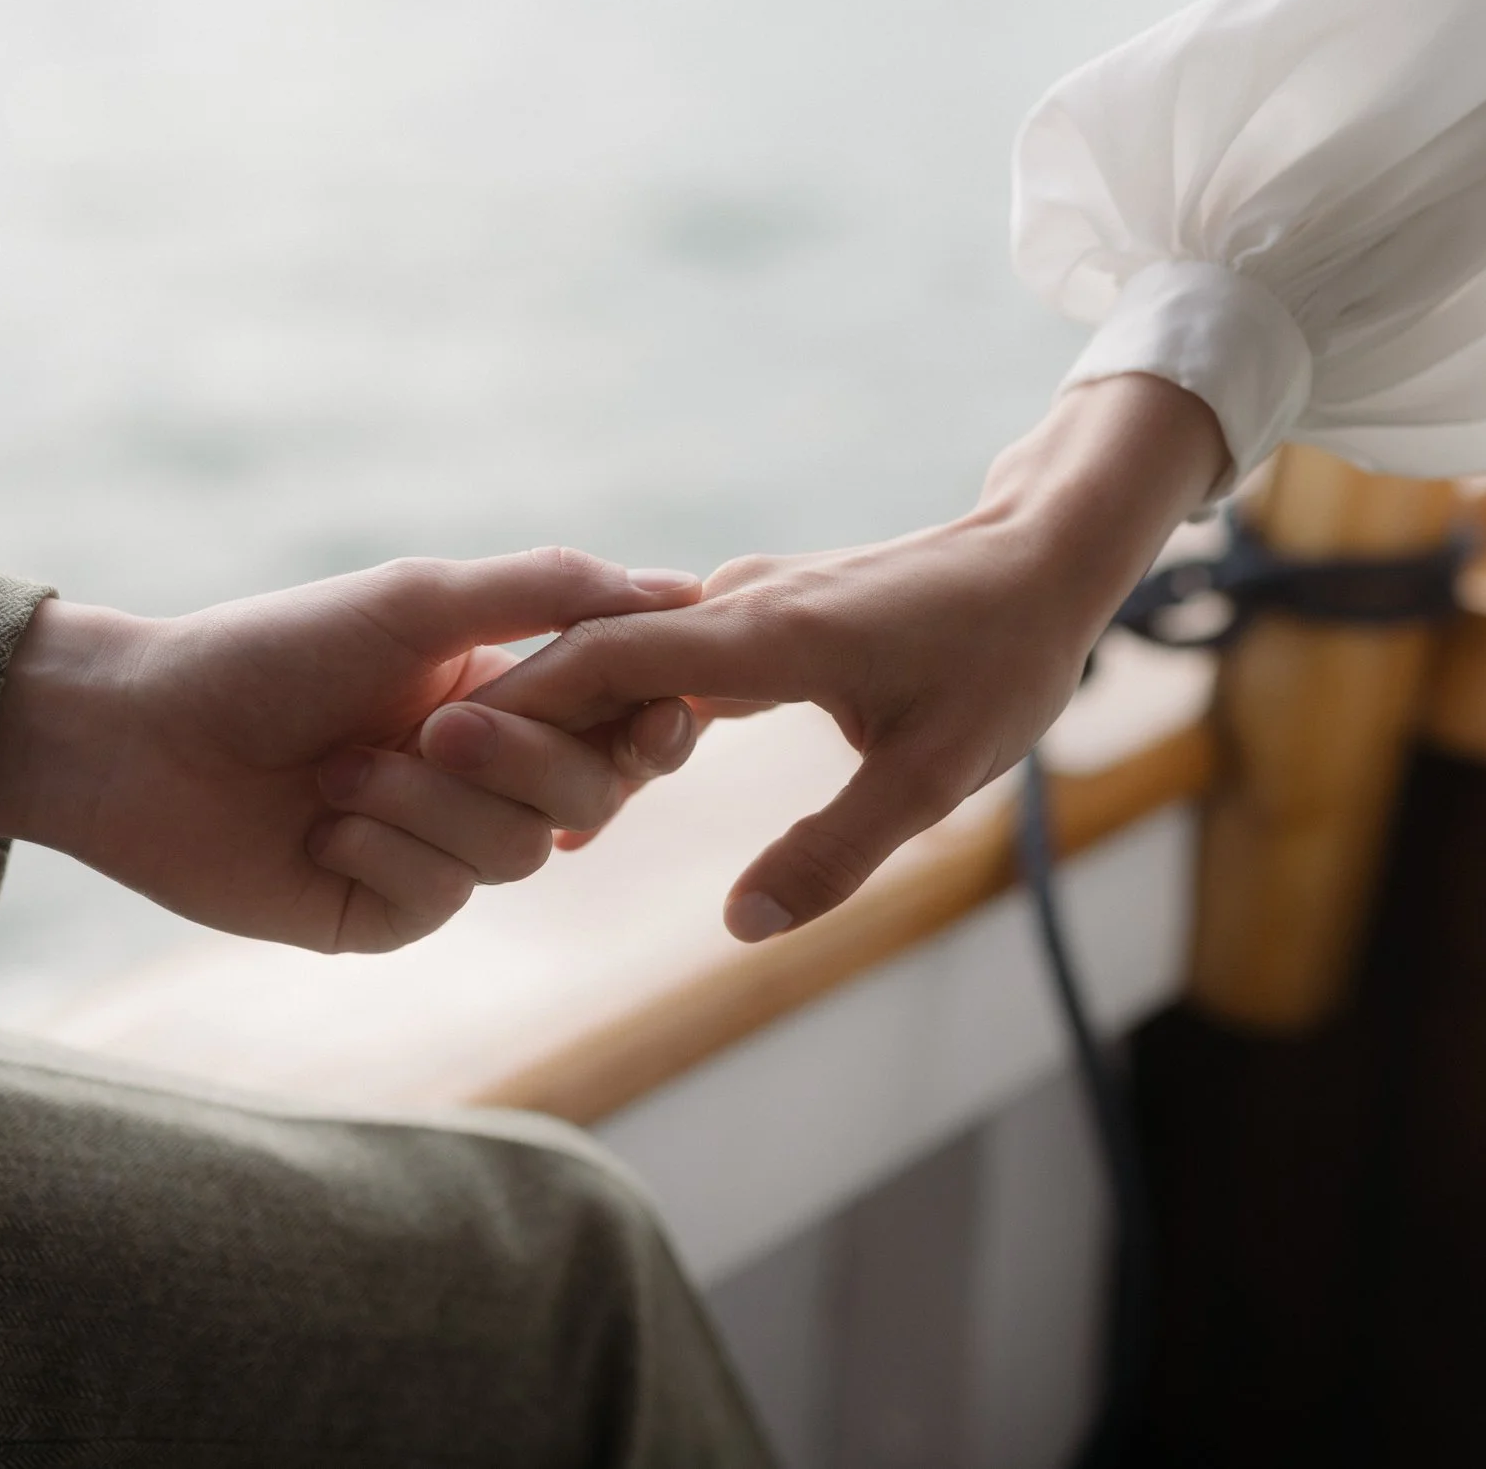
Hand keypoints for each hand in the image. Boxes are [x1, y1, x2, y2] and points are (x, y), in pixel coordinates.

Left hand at [0, 550, 703, 951]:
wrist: (141, 734)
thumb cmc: (274, 650)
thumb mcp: (416, 599)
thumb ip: (546, 590)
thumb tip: (679, 587)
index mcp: (508, 694)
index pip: (624, 721)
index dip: (646, 722)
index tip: (648, 713)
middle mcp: (486, 777)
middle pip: (591, 795)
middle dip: (519, 759)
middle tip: (436, 726)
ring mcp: (439, 850)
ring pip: (517, 852)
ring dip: (421, 803)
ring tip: (334, 770)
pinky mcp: (386, 913)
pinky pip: (441, 898)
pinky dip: (379, 850)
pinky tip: (318, 827)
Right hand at [477, 374, 1227, 941]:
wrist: (1046, 559)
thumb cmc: (1003, 661)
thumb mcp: (936, 775)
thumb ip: (838, 851)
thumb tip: (742, 926)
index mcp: (766, 636)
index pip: (606, 657)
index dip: (522, 705)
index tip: (442, 750)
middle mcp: (742, 605)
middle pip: (595, 652)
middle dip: (518, 716)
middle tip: (439, 785)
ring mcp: (752, 601)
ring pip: (629, 651)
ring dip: (569, 713)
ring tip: (501, 790)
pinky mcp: (770, 611)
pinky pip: (671, 653)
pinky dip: (625, 702)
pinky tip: (605, 765)